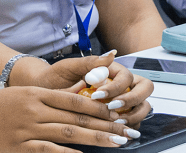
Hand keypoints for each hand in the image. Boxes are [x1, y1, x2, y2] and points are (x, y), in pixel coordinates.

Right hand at [0, 85, 139, 152]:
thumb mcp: (22, 95)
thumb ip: (48, 100)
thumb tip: (80, 102)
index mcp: (36, 93)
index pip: (75, 99)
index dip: (100, 107)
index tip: (119, 113)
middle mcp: (33, 109)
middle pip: (77, 117)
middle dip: (107, 125)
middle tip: (128, 131)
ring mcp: (26, 129)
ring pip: (68, 134)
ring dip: (96, 139)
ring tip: (117, 143)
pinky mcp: (17, 148)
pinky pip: (48, 151)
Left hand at [32, 52, 153, 128]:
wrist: (42, 93)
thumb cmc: (54, 78)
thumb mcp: (68, 67)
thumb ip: (89, 62)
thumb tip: (111, 53)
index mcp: (111, 70)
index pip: (126, 76)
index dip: (117, 87)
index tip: (100, 95)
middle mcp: (119, 85)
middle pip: (143, 89)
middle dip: (133, 100)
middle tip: (113, 108)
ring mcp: (120, 101)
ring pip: (142, 106)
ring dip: (133, 115)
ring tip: (116, 122)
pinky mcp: (117, 117)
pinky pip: (133, 122)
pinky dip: (129, 127)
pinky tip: (115, 131)